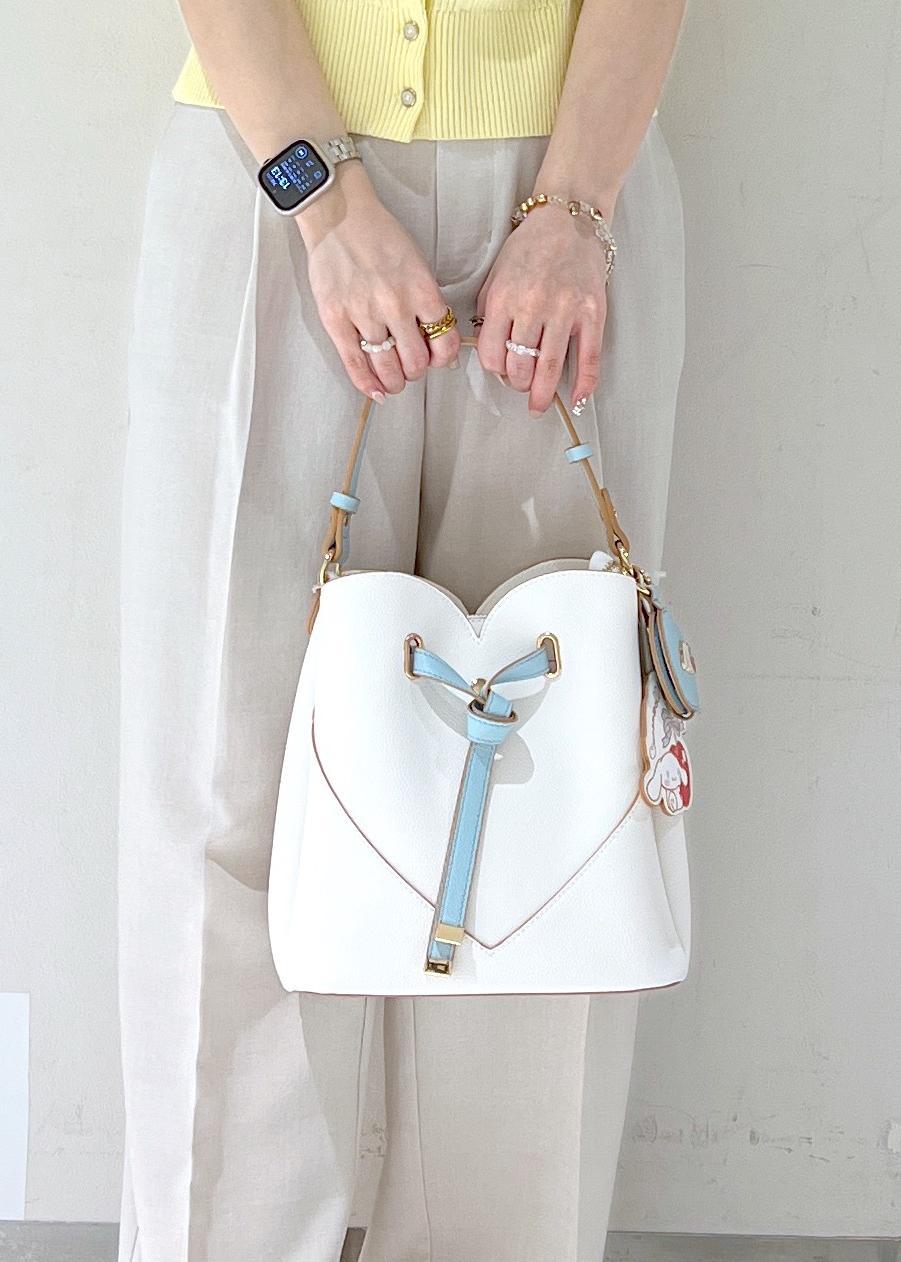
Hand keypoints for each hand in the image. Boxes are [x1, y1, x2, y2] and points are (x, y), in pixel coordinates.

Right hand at [296, 163, 460, 401]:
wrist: (339, 215)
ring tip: (394, 381)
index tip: (438, 360)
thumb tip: (436, 341)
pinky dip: (367, 384)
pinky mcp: (336, 319)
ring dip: (394, 381)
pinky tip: (376, 392)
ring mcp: (364, 313)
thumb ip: (426, 301)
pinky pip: (355, 363)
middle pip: (415, 361)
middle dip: (416, 372)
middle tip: (411, 368)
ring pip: (387, 367)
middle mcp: (395, 305)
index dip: (443, 359)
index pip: (443, 341)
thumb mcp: (416, 264)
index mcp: (421, 289)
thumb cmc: (380, 235)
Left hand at [474, 202, 609, 415]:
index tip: (502, 372)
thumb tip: (491, 350)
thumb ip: (490, 313)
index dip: (496, 370)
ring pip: (549, 368)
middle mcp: (532, 306)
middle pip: (520, 366)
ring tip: (539, 405)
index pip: (493, 354)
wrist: (568, 220)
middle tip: (522, 386)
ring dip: (543, 394)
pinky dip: (583, 383)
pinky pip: (588, 357)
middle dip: (519, 384)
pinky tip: (577, 398)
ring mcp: (564, 310)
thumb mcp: (496, 276)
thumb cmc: (531, 248)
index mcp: (504, 299)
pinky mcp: (592, 312)